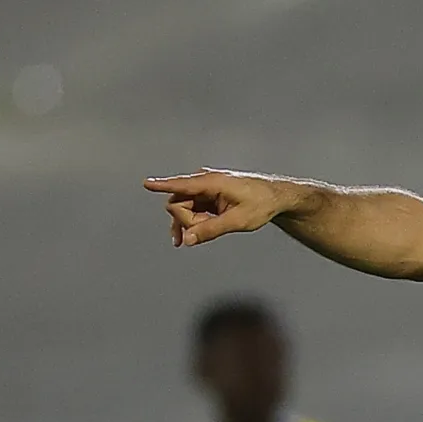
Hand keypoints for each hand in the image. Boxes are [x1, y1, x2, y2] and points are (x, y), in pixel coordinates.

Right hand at [143, 168, 299, 246]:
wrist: (276, 198)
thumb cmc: (261, 204)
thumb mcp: (237, 220)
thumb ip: (210, 230)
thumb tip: (188, 239)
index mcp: (211, 182)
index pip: (181, 185)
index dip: (162, 186)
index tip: (146, 183)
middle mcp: (204, 182)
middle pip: (179, 204)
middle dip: (187, 221)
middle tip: (204, 232)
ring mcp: (205, 189)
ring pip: (183, 208)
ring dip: (190, 224)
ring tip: (203, 234)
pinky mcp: (208, 196)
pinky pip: (192, 210)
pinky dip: (193, 222)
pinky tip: (194, 236)